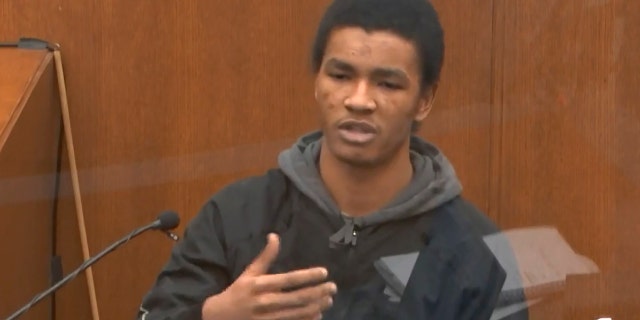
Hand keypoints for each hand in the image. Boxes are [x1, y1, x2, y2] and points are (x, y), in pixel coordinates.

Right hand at [202, 233, 336, 319]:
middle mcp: (265, 302)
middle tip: (333, 287)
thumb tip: (274, 235)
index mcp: (259, 285)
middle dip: (318, 292)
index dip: (308, 276)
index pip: (289, 279)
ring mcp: (267, 318)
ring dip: (316, 306)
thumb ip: (265, 257)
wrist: (218, 318)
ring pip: (297, 313)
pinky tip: (318, 315)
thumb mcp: (249, 273)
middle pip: (297, 298)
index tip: (324, 272)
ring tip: (329, 300)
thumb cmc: (237, 292)